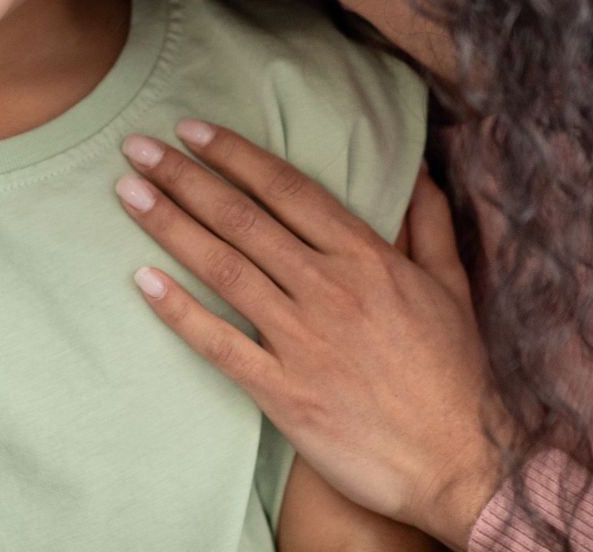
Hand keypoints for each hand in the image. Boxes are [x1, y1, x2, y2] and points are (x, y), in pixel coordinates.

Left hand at [115, 119, 504, 548]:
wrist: (464, 464)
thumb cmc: (457, 375)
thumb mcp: (453, 287)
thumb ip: (429, 224)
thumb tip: (420, 171)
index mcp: (366, 258)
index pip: (287, 190)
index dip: (235, 155)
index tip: (191, 130)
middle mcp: (328, 290)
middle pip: (242, 219)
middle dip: (184, 177)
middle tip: (137, 146)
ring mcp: (303, 341)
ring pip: (223, 268)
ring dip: (170, 226)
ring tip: (128, 192)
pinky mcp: (284, 392)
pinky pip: (219, 344)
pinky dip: (178, 311)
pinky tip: (143, 281)